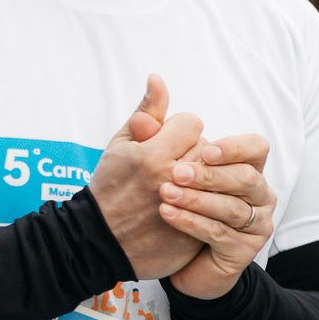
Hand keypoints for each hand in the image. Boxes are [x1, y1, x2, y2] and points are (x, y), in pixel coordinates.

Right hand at [89, 75, 205, 278]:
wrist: (99, 242)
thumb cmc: (109, 187)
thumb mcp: (120, 145)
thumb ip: (145, 111)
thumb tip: (158, 78)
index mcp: (153, 155)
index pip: (192, 123)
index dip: (178, 131)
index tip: (164, 145)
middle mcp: (173, 181)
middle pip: (208, 147)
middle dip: (192, 153)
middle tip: (172, 167)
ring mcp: (187, 209)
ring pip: (216, 176)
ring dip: (203, 178)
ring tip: (180, 186)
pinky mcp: (195, 232)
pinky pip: (218, 206)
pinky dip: (208, 204)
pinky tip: (189, 206)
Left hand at [158, 134, 277, 298]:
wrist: (165, 250)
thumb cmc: (170, 199)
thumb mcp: (156, 158)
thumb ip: (157, 128)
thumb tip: (155, 85)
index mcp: (247, 167)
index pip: (257, 148)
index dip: (235, 148)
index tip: (204, 151)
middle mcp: (259, 194)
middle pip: (248, 178)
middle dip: (211, 176)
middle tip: (176, 173)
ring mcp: (256, 223)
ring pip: (232, 208)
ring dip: (198, 200)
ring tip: (166, 194)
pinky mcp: (244, 250)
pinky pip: (220, 233)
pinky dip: (193, 223)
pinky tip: (168, 215)